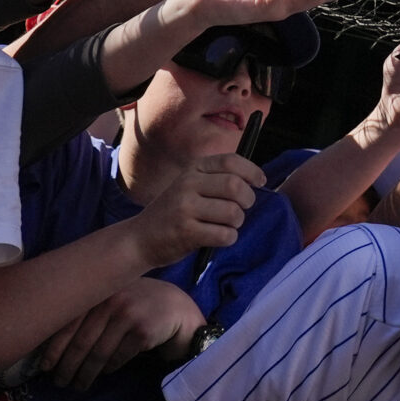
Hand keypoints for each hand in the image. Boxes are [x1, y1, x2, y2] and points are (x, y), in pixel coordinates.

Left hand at [37, 278, 205, 389]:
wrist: (177, 308)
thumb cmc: (137, 304)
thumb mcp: (112, 299)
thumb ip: (88, 312)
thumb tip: (53, 345)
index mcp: (97, 292)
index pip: (68, 323)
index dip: (54, 348)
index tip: (45, 367)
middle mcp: (110, 300)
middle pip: (81, 342)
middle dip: (67, 366)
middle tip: (59, 383)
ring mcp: (127, 315)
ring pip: (98, 353)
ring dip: (85, 374)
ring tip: (78, 385)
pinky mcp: (142, 332)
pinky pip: (117, 358)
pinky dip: (108, 369)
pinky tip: (103, 374)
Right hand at [127, 153, 258, 266]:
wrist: (139, 239)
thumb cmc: (172, 214)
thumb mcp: (188, 187)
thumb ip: (215, 180)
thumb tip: (256, 180)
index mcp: (192, 170)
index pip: (230, 161)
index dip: (252, 171)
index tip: (260, 182)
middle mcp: (188, 184)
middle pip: (235, 186)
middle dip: (247, 200)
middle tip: (241, 210)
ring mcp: (185, 208)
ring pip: (233, 212)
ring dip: (237, 222)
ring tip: (226, 225)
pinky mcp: (185, 232)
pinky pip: (224, 234)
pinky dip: (228, 238)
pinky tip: (218, 238)